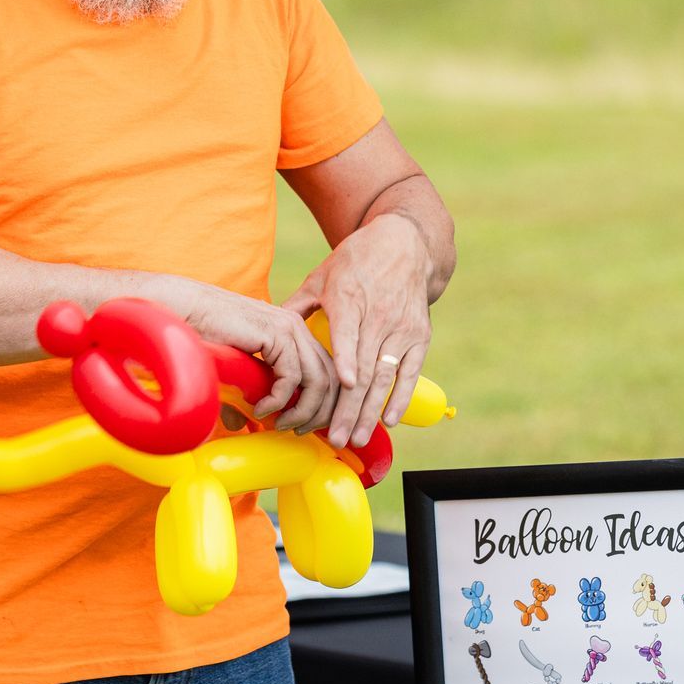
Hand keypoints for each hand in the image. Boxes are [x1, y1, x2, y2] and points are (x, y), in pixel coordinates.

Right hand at [178, 283, 339, 434]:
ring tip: (281, 425)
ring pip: (317, 380)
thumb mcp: (234, 370)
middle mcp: (296, 328)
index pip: (327, 371)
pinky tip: (262, 409)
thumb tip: (242, 424)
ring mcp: (289, 328)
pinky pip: (291, 377)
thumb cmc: (201, 337)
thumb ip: (243, 393)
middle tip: (297, 431)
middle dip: (319, 412)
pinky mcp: (276, 333)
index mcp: (293, 333)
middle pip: (330, 377)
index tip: (304, 426)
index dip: (323, 404)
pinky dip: (279, 400)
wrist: (183, 312)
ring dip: (302, 411)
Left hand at [283, 213, 435, 448]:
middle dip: (350, 407)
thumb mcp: (321, 277)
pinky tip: (389, 420)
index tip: (343, 385)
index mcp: (350, 298)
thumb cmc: (354, 262)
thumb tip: (264, 330)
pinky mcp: (419, 335)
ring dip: (371, 411)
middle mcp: (379, 314)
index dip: (346, 359)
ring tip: (356, 439)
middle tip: (337, 438)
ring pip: (385, 376)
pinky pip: (411, 372)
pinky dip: (401, 397)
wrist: (403, 244)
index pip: (348, 333)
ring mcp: (402, 327)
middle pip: (365, 366)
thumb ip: (296, 306)